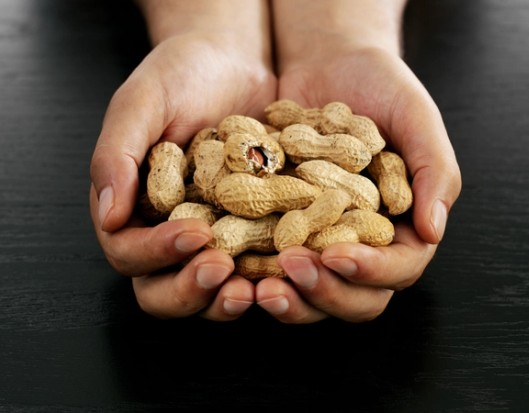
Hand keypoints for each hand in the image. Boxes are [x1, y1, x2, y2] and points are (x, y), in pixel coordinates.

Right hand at [90, 32, 276, 319]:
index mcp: (132, 209)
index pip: (128, 251)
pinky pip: (252, 267)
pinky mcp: (248, 232)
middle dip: (190, 289)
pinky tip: (286, 270)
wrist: (232, 63)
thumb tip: (107, 216)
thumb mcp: (142, 105)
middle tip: (221, 270)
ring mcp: (210, 236)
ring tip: (253, 290)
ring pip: (208, 290)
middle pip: (162, 289)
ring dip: (226, 299)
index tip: (194, 234)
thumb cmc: (179, 75)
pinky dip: (265, 277)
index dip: (157, 253)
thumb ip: (116, 157)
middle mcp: (167, 232)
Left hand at [256, 47, 460, 322]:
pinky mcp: (282, 229)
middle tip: (294, 266)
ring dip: (289, 297)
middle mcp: (361, 244)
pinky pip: (270, 263)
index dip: (371, 271)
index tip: (339, 255)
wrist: (329, 64)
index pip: (397, 269)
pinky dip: (254, 272)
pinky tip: (232, 265)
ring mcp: (320, 241)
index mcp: (400, 227)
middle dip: (325, 291)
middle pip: (354, 297)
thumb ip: (434, 172)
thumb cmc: (381, 87)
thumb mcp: (415, 118)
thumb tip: (433, 231)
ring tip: (260, 287)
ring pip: (310, 292)